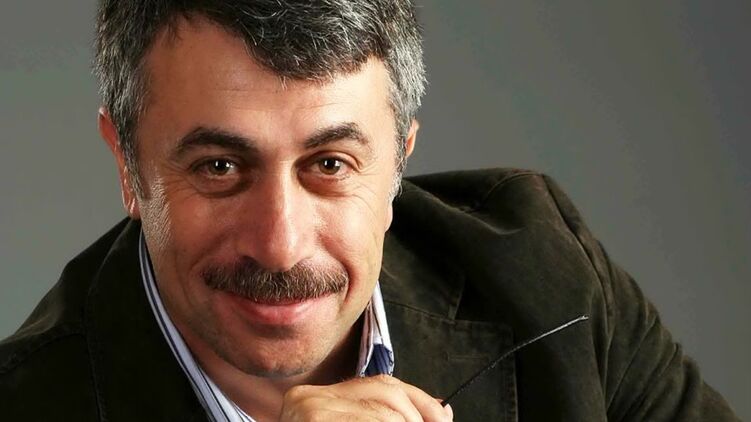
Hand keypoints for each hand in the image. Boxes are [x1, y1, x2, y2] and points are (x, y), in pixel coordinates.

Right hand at [280, 374, 453, 420]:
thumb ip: (389, 417)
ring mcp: (308, 411)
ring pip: (386, 414)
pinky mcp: (312, 419)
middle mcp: (310, 398)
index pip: (384, 386)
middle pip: (388, 396)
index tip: (443, 421)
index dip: (422, 404)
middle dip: (417, 421)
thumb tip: (442, 414)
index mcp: (320, 398)